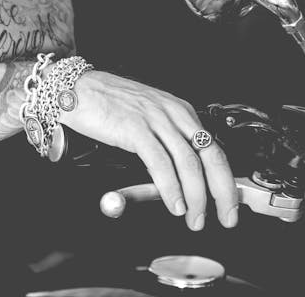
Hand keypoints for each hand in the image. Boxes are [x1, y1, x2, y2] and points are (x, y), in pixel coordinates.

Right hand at [64, 71, 237, 230]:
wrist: (75, 87)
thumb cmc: (107, 102)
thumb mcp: (147, 116)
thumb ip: (165, 139)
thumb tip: (179, 174)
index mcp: (179, 110)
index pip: (214, 148)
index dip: (225, 179)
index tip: (228, 202)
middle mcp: (172, 113)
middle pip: (211, 156)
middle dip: (222, 191)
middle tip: (225, 216)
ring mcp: (154, 120)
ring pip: (188, 163)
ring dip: (196, 197)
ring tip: (194, 217)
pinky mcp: (134, 128)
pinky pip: (159, 162)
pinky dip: (170, 187)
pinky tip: (173, 202)